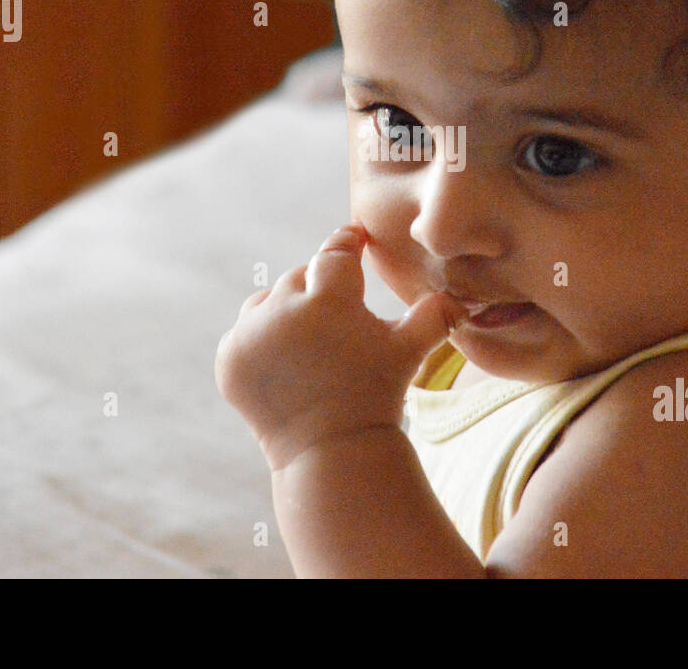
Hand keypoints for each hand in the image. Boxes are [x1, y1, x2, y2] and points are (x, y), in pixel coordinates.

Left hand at [214, 222, 471, 471]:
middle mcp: (282, 309)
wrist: (330, 452)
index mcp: (327, 298)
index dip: (348, 242)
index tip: (354, 236)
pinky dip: (259, 343)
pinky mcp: (230, 359)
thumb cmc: (376, 396)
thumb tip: (457, 297)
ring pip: (267, 301)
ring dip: (283, 311)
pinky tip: (283, 363)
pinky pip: (244, 334)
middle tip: (335, 315)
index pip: (336, 253)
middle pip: (300, 278)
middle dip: (318, 290)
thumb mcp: (408, 351)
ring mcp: (250, 335)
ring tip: (306, 341)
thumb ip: (433, 315)